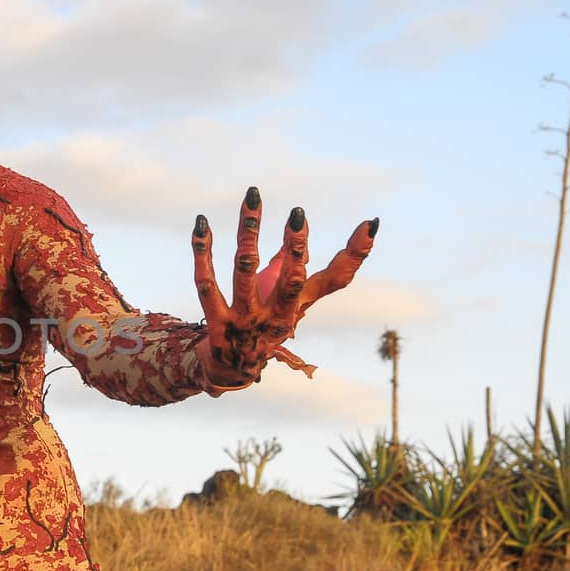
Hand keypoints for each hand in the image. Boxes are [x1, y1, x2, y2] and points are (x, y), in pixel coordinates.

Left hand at [191, 186, 377, 385]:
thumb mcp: (295, 303)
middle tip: (298, 215)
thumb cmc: (269, 327)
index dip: (353, 256)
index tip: (367, 225)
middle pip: (290, 282)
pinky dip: (203, 253)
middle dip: (296, 249)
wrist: (232, 370)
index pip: (332, 281)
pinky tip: (202, 225)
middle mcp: (275, 317)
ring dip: (249, 235)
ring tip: (252, 201)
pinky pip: (206, 284)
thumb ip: (310, 273)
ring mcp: (244, 321)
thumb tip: (329, 239)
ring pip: (245, 273)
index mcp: (300, 309)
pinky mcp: (215, 322)